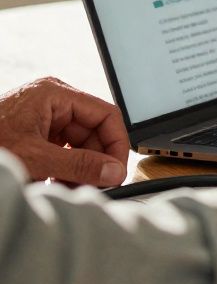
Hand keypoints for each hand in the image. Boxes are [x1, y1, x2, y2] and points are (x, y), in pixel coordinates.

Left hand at [0, 77, 129, 185]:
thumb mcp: (36, 159)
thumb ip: (79, 165)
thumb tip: (113, 172)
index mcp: (55, 94)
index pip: (105, 114)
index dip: (116, 144)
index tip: (117, 171)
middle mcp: (52, 103)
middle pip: (93, 132)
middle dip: (94, 161)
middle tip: (96, 186)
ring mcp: (42, 120)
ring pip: (78, 145)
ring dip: (79, 170)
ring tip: (70, 189)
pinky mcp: (33, 137)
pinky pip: (62, 153)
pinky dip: (63, 171)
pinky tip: (56, 185)